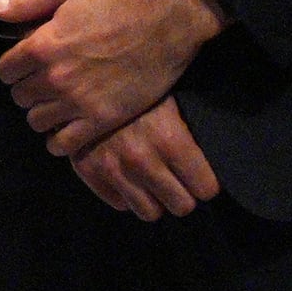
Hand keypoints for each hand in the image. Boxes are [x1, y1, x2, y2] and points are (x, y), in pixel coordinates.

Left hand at [0, 0, 226, 155]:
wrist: (170, 21)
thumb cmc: (119, 0)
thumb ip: (28, 2)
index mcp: (43, 45)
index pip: (5, 71)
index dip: (13, 68)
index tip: (27, 65)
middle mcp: (55, 78)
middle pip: (20, 97)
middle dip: (28, 89)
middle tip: (45, 82)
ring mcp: (78, 102)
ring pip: (36, 122)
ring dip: (42, 113)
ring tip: (56, 104)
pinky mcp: (102, 119)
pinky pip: (64, 144)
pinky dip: (59, 140)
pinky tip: (66, 128)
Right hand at [73, 99, 226, 221]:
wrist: (85, 78)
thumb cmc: (138, 89)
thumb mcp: (173, 104)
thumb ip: (188, 138)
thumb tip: (206, 167)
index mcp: (171, 142)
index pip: (206, 189)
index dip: (206, 182)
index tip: (201, 177)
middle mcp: (143, 161)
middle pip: (182, 206)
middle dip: (184, 194)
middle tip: (179, 181)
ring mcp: (114, 170)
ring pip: (150, 212)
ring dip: (155, 199)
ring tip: (153, 182)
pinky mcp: (90, 172)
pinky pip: (120, 204)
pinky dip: (127, 194)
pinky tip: (129, 176)